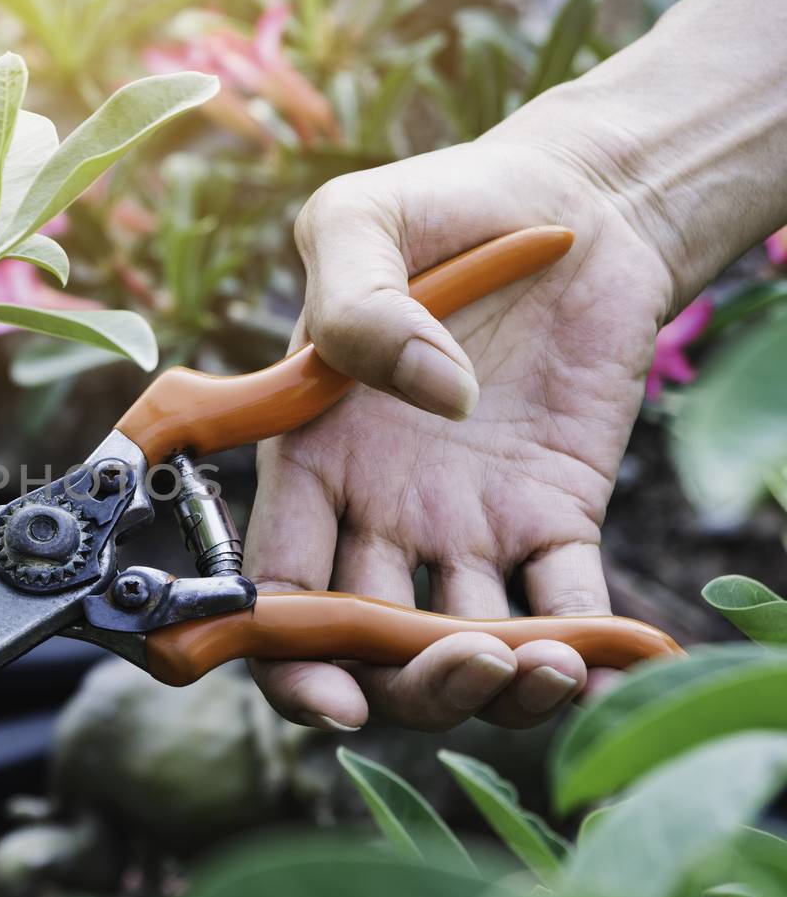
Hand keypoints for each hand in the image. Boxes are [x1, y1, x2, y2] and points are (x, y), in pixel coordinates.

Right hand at [246, 137, 677, 730]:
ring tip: (551, 665)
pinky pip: (565, 601)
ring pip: (463, 643)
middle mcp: (376, 509)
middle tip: (474, 663)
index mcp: (308, 456)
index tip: (338, 697)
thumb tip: (431, 395)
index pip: (279, 587)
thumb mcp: (363, 221)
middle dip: (412, 683)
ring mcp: (465, 521)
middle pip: (372, 642)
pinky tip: (617, 661)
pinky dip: (591, 648)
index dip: (293, 660)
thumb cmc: (445, 204)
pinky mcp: (554, 514)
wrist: (573, 199)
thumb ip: (357, 302)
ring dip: (499, 683)